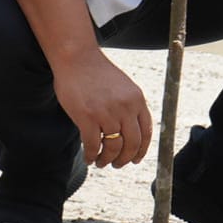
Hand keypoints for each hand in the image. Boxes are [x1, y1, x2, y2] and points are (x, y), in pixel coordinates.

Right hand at [51, 48, 151, 168]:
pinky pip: (93, 146)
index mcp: (137, 99)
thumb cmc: (97, 73)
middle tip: (116, 164)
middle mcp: (125, 107)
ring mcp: (107, 113)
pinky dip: (91, 156)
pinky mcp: (87, 117)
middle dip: (124, 159)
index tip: (135, 159)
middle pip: (132, 144)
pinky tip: (88, 158)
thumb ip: (129, 106)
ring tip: (101, 162)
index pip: (146, 133)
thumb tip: (129, 134)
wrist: (76, 57)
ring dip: (107, 160)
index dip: (141, 150)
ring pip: (113, 148)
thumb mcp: (123, 87)